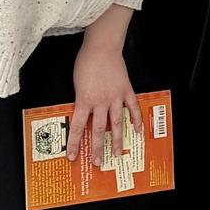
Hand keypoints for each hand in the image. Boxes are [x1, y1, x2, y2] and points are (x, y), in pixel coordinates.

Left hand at [69, 43, 139, 166]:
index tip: (72, 156)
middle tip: (98, 162)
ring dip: (117, 140)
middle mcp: (100, 102)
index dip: (74, 143)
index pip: (78, 127)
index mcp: (84, 100)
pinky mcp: (126, 90)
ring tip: (117, 153)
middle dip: (97, 147)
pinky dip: (136, 119)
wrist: (101, 47)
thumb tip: (84, 115)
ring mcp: (115, 97)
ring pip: (117, 123)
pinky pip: (132, 108)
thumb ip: (81, 101)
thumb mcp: (77, 84)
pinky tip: (137, 130)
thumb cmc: (85, 63)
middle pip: (99, 130)